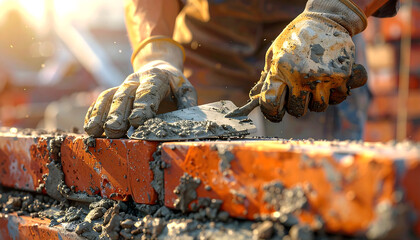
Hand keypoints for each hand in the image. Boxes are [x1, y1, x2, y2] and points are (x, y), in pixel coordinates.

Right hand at [84, 37, 196, 137]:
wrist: (158, 68)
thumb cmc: (174, 86)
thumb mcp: (185, 89)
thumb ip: (188, 102)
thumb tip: (190, 118)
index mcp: (156, 78)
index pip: (149, 91)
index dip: (142, 106)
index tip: (137, 121)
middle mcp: (136, 80)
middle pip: (125, 96)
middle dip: (118, 113)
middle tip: (114, 130)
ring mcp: (122, 85)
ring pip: (109, 97)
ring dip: (101, 114)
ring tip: (94, 131)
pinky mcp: (113, 92)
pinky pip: (101, 100)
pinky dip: (94, 112)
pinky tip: (89, 126)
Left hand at [251, 0, 367, 121]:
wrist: (327, 18)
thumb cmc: (296, 37)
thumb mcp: (275, 52)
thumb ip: (267, 75)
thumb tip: (256, 98)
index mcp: (281, 69)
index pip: (271, 103)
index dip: (272, 113)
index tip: (276, 114)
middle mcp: (301, 75)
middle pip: (297, 110)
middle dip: (297, 106)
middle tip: (299, 95)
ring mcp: (323, 77)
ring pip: (319, 107)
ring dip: (316, 100)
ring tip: (315, 85)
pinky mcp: (342, 76)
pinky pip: (339, 98)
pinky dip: (336, 93)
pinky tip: (331, 81)